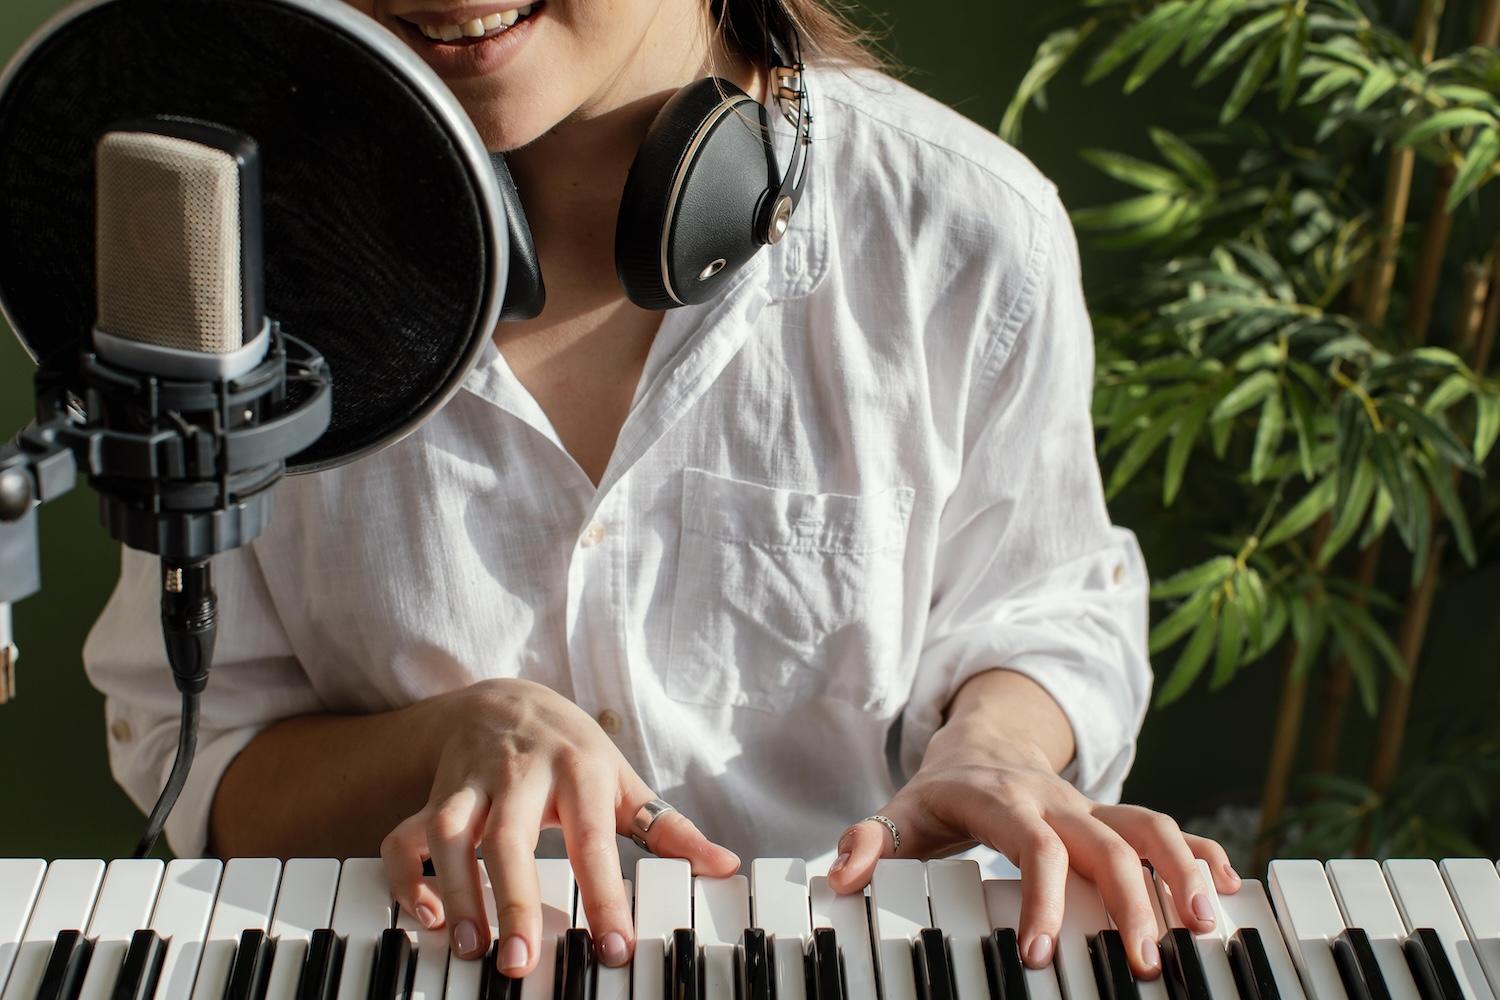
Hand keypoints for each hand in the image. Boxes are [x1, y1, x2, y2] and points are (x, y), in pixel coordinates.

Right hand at [380, 679, 738, 975]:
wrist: (505, 698)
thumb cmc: (572, 751)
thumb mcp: (622, 781)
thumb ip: (670, 829)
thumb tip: (724, 866)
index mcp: (579, 772)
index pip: (593, 839)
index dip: (605, 894)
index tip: (613, 946)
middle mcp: (521, 775)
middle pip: (511, 837)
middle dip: (514, 900)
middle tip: (519, 961)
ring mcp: (473, 784)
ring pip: (451, 834)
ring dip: (457, 892)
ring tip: (472, 947)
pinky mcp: (435, 796)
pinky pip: (407, 835)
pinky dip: (408, 875)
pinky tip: (424, 914)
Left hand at [827, 715, 1239, 978]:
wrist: (981, 742)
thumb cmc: (941, 791)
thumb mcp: (900, 810)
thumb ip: (870, 840)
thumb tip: (842, 874)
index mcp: (1004, 800)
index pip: (1032, 845)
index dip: (1042, 896)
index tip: (1042, 955)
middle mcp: (1057, 800)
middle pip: (1107, 840)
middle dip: (1133, 900)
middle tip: (1147, 964)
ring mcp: (1092, 806)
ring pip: (1150, 826)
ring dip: (1183, 872)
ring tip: (1208, 927)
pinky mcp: (1115, 816)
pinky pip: (1168, 828)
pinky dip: (1203, 854)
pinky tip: (1230, 890)